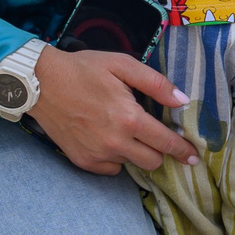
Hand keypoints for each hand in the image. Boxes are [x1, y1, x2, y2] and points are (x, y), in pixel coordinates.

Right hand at [31, 44, 198, 174]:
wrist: (40, 83)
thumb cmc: (83, 69)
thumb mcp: (123, 65)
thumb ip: (156, 84)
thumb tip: (182, 100)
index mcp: (129, 119)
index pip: (166, 143)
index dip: (184, 151)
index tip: (194, 157)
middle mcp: (115, 142)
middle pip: (153, 161)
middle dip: (161, 151)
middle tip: (157, 137)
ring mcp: (96, 154)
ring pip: (132, 165)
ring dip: (137, 153)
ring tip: (128, 133)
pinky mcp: (82, 161)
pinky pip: (110, 169)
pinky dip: (116, 158)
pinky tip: (110, 139)